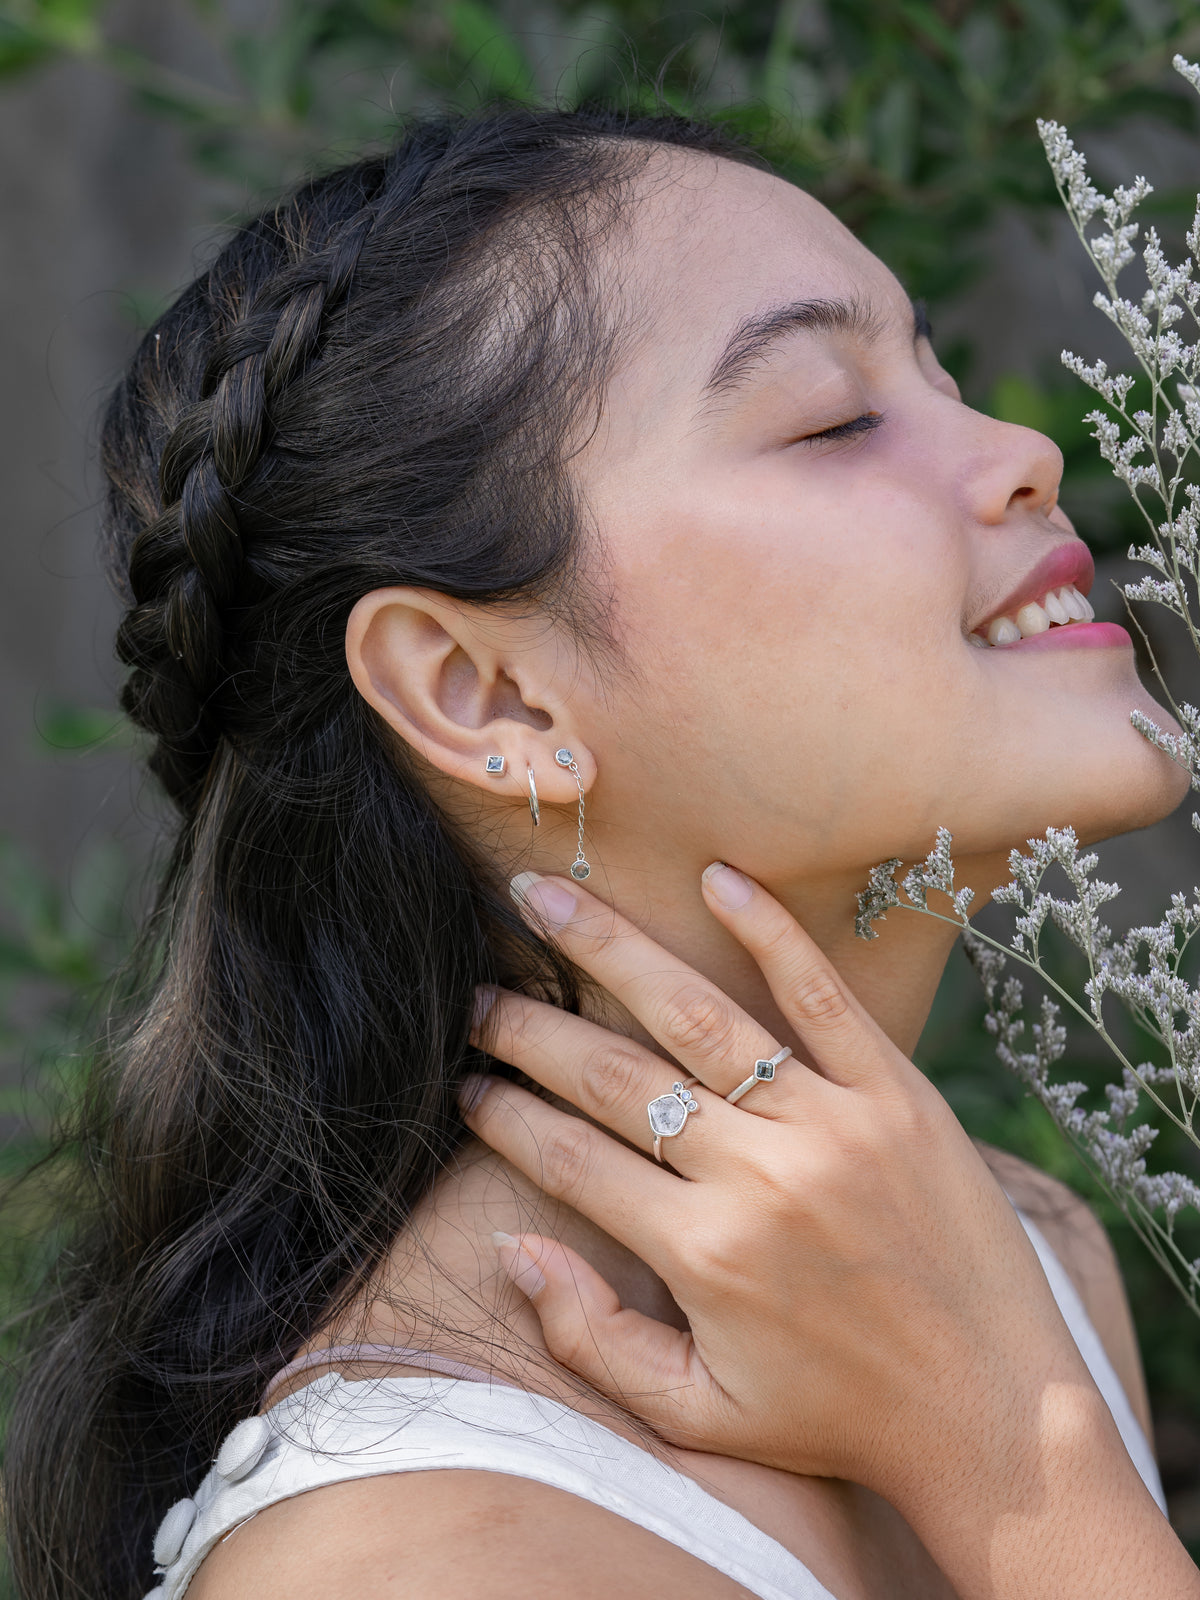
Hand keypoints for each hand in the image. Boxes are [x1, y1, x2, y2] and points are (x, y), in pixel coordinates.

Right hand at [463, 863, 1196, 1598]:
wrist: (997, 1415)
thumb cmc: (837, 1418)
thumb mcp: (698, 1415)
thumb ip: (591, 1340)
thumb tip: (512, 1249)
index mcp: (701, 1256)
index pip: (569, 1160)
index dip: (503, 1116)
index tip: (462, 1083)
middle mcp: (757, 1177)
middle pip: (613, 1077)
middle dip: (528, 1029)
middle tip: (474, 995)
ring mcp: (830, 1124)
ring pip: (698, 1015)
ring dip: (610, 950)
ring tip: (544, 899)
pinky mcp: (896, 1094)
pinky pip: (822, 996)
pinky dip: (768, 931)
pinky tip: (715, 877)